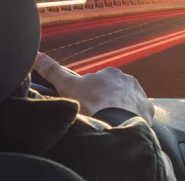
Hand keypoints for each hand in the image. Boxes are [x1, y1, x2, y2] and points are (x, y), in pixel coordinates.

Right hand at [33, 53, 154, 124]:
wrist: (116, 125)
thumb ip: (52, 70)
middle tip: (96, 115)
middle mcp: (128, 80)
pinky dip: (133, 120)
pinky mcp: (147, 110)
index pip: (98, 82)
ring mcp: (140, 95)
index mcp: (110, 72)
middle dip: (107, 101)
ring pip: (127, 102)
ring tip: (109, 123)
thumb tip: (36, 55)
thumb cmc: (91, 103)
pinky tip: (123, 128)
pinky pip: (140, 114)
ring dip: (120, 110)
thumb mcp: (67, 86)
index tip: (86, 105)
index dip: (91, 94)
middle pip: (114, 91)